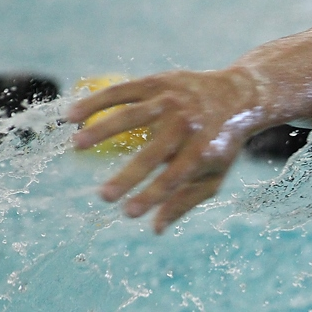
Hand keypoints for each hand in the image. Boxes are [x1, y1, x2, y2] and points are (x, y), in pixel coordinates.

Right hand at [67, 67, 264, 232]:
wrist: (238, 96)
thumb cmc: (220, 145)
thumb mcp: (213, 176)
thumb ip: (184, 201)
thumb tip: (155, 229)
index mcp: (202, 151)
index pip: (173, 179)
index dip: (151, 197)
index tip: (128, 213)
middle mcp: (187, 125)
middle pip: (152, 153)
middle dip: (127, 176)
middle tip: (103, 196)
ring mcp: (171, 101)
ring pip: (132, 116)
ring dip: (102, 130)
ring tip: (76, 146)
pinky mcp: (157, 82)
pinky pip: (122, 91)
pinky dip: (96, 101)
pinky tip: (72, 116)